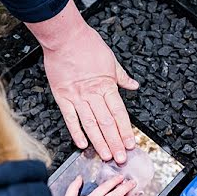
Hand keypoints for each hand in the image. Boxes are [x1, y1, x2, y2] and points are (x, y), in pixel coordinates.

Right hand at [26, 0, 138, 163]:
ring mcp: (76, 97)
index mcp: (106, 85)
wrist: (65, 37)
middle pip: (106, 123)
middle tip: (121, 158)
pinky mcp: (62, 96)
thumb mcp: (111, 59)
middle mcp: (92, 94)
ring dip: (99, 142)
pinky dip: (76, 132)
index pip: (119, 113)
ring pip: (90, 124)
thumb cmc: (87, 44)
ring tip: (106, 156)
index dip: (125, 130)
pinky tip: (82, 144)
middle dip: (115, 142)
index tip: (130, 143)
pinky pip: (70, 118)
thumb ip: (122, 77)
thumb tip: (134, 85)